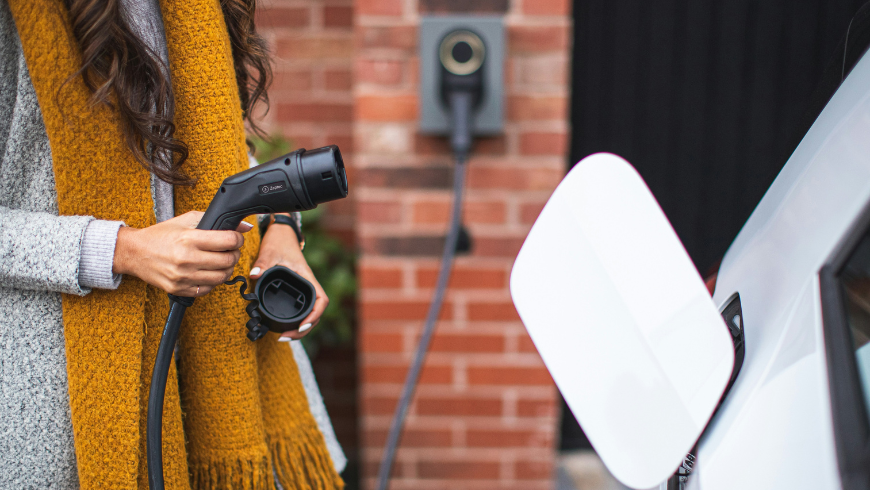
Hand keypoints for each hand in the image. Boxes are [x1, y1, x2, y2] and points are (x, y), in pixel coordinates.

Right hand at [113, 211, 252, 296]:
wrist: (135, 252)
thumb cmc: (161, 235)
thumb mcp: (186, 220)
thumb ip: (214, 220)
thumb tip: (244, 226)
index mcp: (189, 239)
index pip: (228, 241)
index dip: (238, 239)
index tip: (236, 238)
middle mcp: (186, 259)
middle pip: (227, 261)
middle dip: (235, 254)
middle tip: (231, 250)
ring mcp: (182, 277)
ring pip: (221, 278)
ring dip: (227, 269)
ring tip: (222, 261)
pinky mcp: (179, 289)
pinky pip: (207, 289)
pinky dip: (213, 281)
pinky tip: (209, 272)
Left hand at [250, 215, 327, 340]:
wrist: (282, 234)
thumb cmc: (279, 242)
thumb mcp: (270, 252)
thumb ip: (262, 263)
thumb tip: (255, 274)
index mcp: (307, 278)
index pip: (321, 300)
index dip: (314, 315)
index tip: (302, 325)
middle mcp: (307, 286)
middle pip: (316, 313)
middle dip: (304, 329)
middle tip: (286, 336)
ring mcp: (302, 289)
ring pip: (309, 313)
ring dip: (300, 328)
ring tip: (284, 336)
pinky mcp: (296, 290)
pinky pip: (301, 309)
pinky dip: (295, 321)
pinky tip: (284, 327)